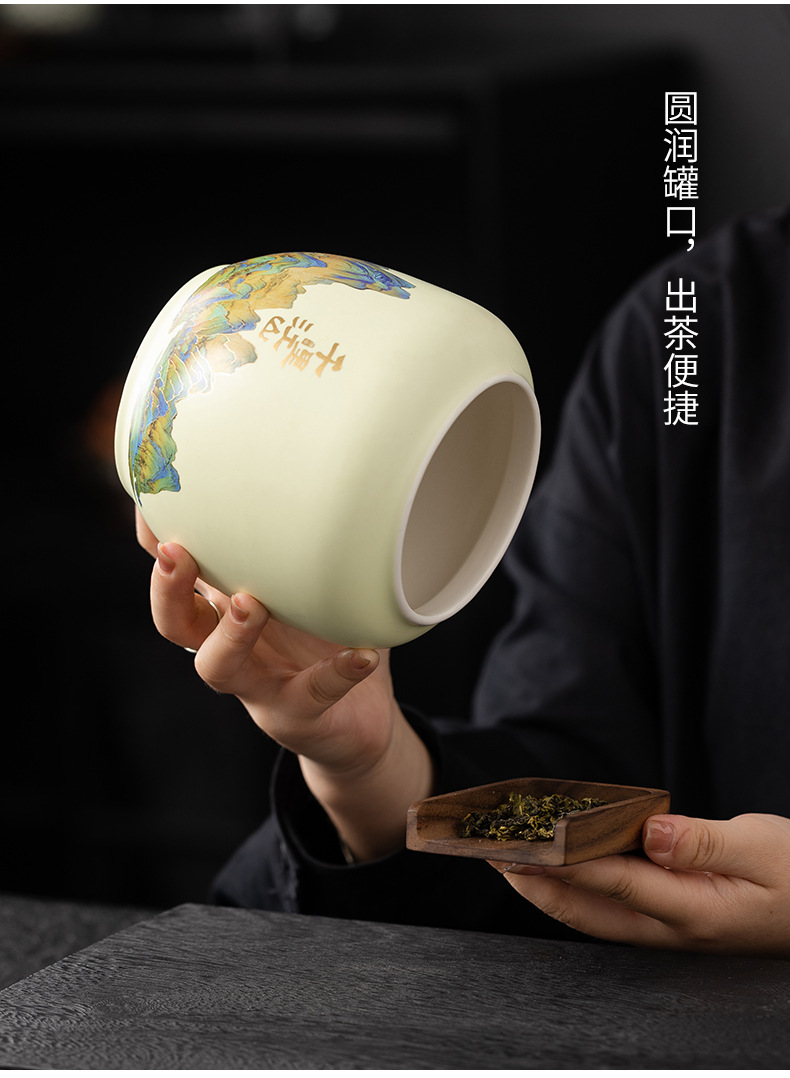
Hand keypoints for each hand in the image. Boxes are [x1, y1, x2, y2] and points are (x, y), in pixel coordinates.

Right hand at [135, 511, 433, 860]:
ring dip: (230, 634)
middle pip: (175, 623)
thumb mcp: (305, 588)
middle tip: (178, 553)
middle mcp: (231, 646)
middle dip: (168, 589)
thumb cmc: (326, 639)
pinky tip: (363, 654)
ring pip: (220, 667)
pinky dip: (337, 674)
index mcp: (224, 608)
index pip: (175, 573)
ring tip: (250, 603)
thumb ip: (296, 544)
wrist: (358, 721)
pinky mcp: (298, 717)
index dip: (155, 539)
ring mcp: (259, 686)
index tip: (156, 496)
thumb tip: (316, 468)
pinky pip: (312, 695)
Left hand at [490, 812, 789, 956]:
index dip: (563, 862)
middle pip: (587, 909)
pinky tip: (557, 863)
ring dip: (546, 886)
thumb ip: (704, 841)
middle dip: (534, 883)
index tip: (522, 845)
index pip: (613, 881)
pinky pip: (608, 905)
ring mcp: (666, 927)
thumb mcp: (763, 846)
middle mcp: (670, 927)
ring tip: (506, 857)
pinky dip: (574, 884)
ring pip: (591, 913)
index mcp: (693, 911)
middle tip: (490, 854)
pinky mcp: (667, 917)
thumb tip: (651, 831)